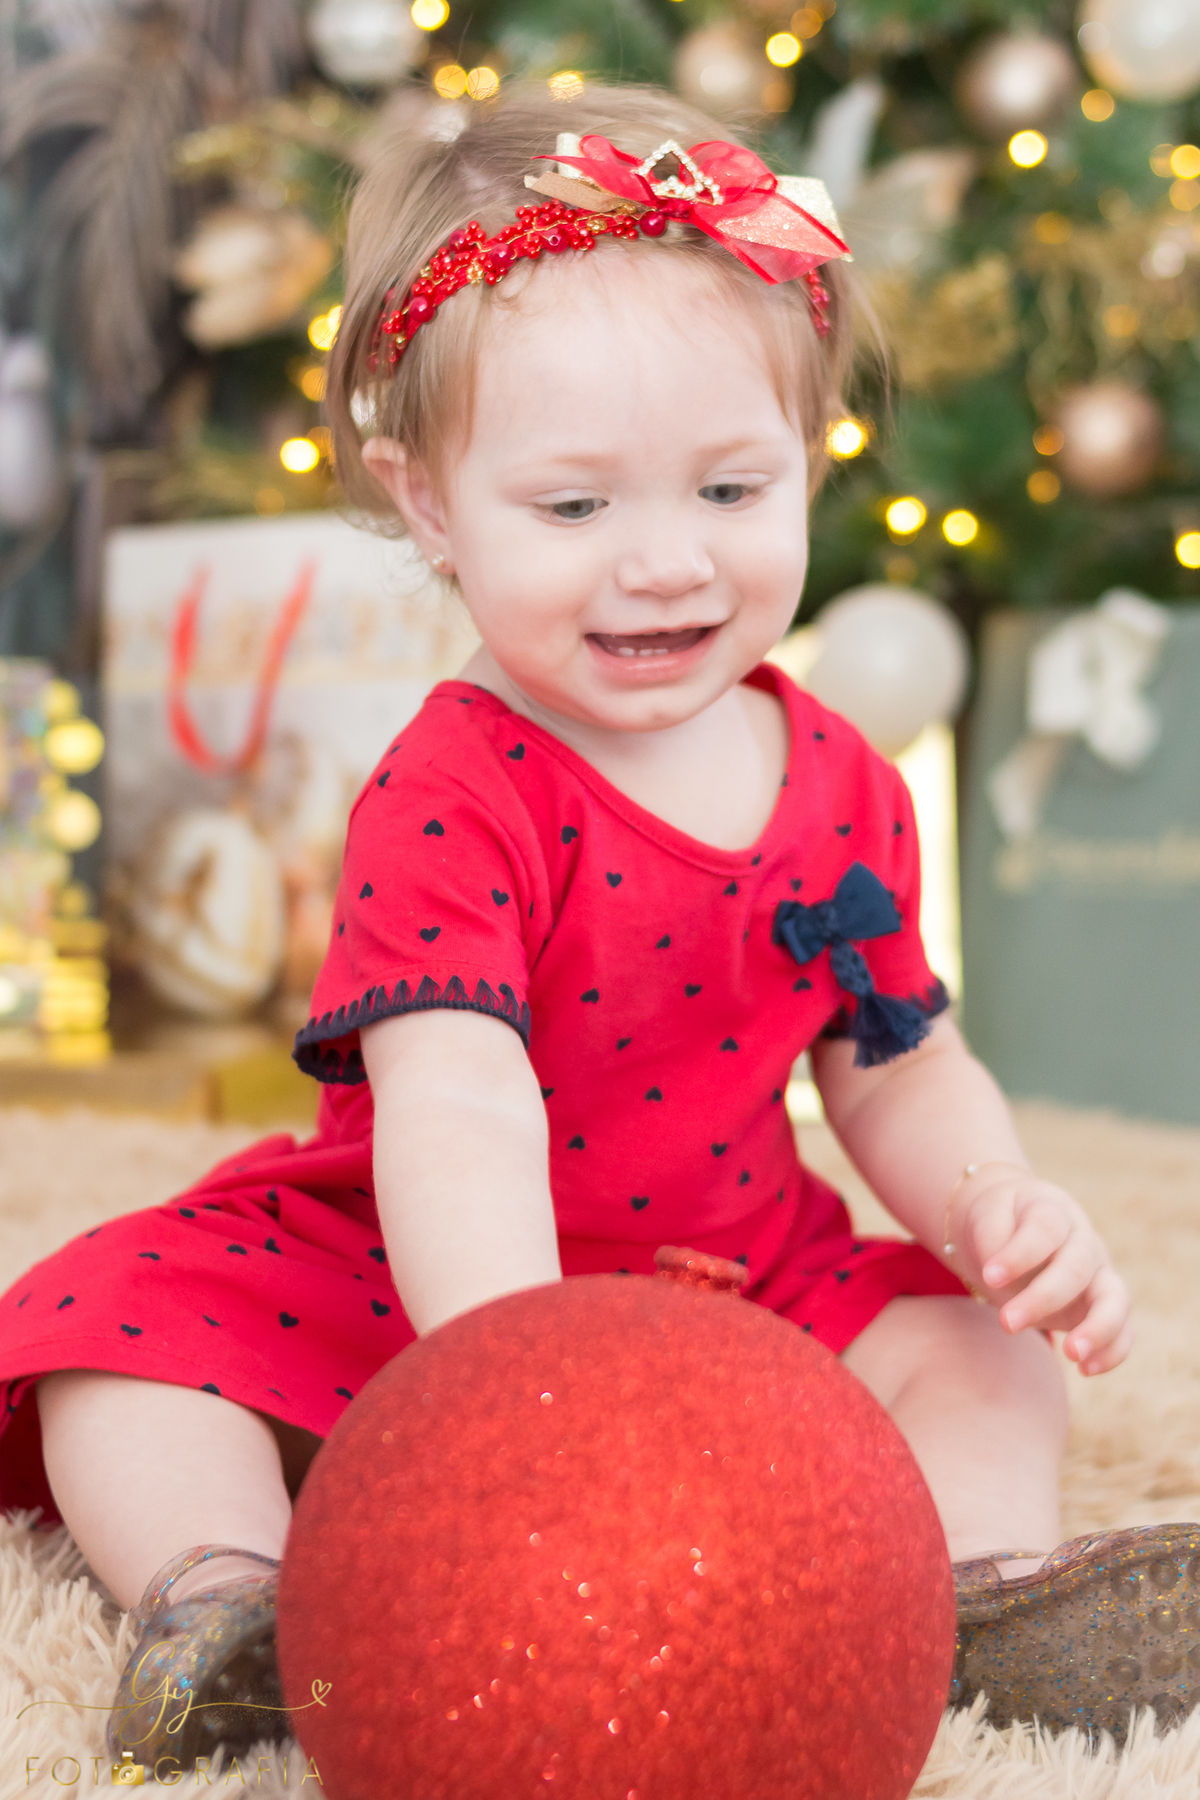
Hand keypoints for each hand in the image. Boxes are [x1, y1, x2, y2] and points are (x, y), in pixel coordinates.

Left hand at [952, 1170, 1131, 1376]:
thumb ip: (990, 1236)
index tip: (990, 1276)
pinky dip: (1113, 1351)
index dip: (1020, 1253)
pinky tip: (1085, 1370)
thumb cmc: (998, 1223)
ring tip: (1072, 1355)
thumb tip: (999, 1274)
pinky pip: (1123, 1329)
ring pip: (1114, 1299)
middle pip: (1077, 1267)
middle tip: (1006, 1323)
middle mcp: (1082, 1241)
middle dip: (1043, 1298)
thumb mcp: (985, 1216)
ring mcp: (1097, 1274)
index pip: (1046, 1228)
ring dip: (1097, 1328)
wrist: (1012, 1229)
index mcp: (1051, 1210)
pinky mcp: (1101, 1307)